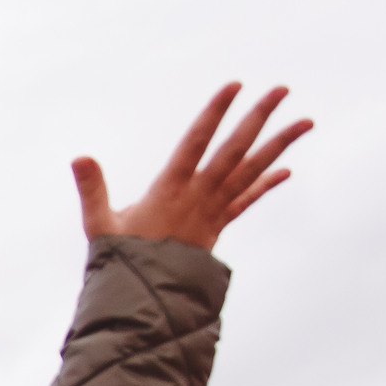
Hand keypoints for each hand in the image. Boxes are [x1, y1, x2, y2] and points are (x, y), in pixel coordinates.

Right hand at [73, 84, 311, 249]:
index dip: (215, 113)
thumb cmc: (120, 261)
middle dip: (259, 118)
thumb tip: (79, 157)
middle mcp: (199, 195)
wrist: (145, 298)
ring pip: (251, 171)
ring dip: (279, 145)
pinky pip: (246, 202)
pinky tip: (286, 170)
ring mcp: (213, 210)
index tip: (234, 87)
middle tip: (282, 89)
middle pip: (235, 150)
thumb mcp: (99, 224)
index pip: (196, 142)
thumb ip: (92, 189)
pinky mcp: (217, 226)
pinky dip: (266, 185)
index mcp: (170, 189)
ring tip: (306, 122)